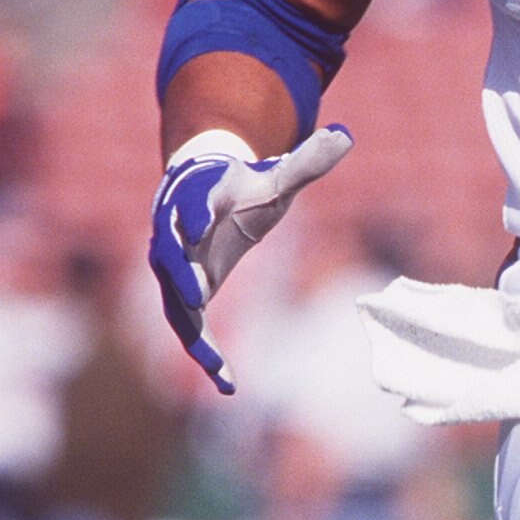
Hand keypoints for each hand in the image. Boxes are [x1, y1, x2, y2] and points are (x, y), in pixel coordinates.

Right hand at [148, 126, 351, 393]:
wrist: (202, 197)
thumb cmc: (243, 187)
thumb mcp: (277, 176)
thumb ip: (308, 161)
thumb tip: (347, 135)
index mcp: (199, 197)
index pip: (192, 202)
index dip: (193, 213)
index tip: (197, 227)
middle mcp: (176, 234)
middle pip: (171, 256)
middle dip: (181, 275)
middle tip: (195, 296)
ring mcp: (174, 268)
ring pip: (174, 301)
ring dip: (190, 330)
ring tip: (212, 361)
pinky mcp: (182, 296)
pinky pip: (189, 328)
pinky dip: (206, 354)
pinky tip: (229, 385)